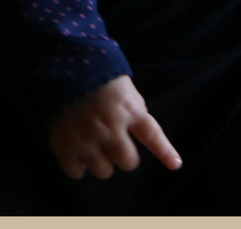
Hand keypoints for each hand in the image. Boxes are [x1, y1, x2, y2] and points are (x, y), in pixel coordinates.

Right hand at [47, 74, 181, 179]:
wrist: (66, 67)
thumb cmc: (101, 77)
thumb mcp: (126, 88)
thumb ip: (135, 109)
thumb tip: (141, 130)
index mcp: (129, 110)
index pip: (152, 135)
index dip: (165, 152)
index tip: (175, 165)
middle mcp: (111, 127)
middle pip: (128, 162)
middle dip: (126, 157)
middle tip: (118, 147)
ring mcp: (87, 138)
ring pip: (104, 172)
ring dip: (103, 164)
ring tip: (98, 149)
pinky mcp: (65, 146)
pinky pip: (76, 173)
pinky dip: (79, 168)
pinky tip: (79, 155)